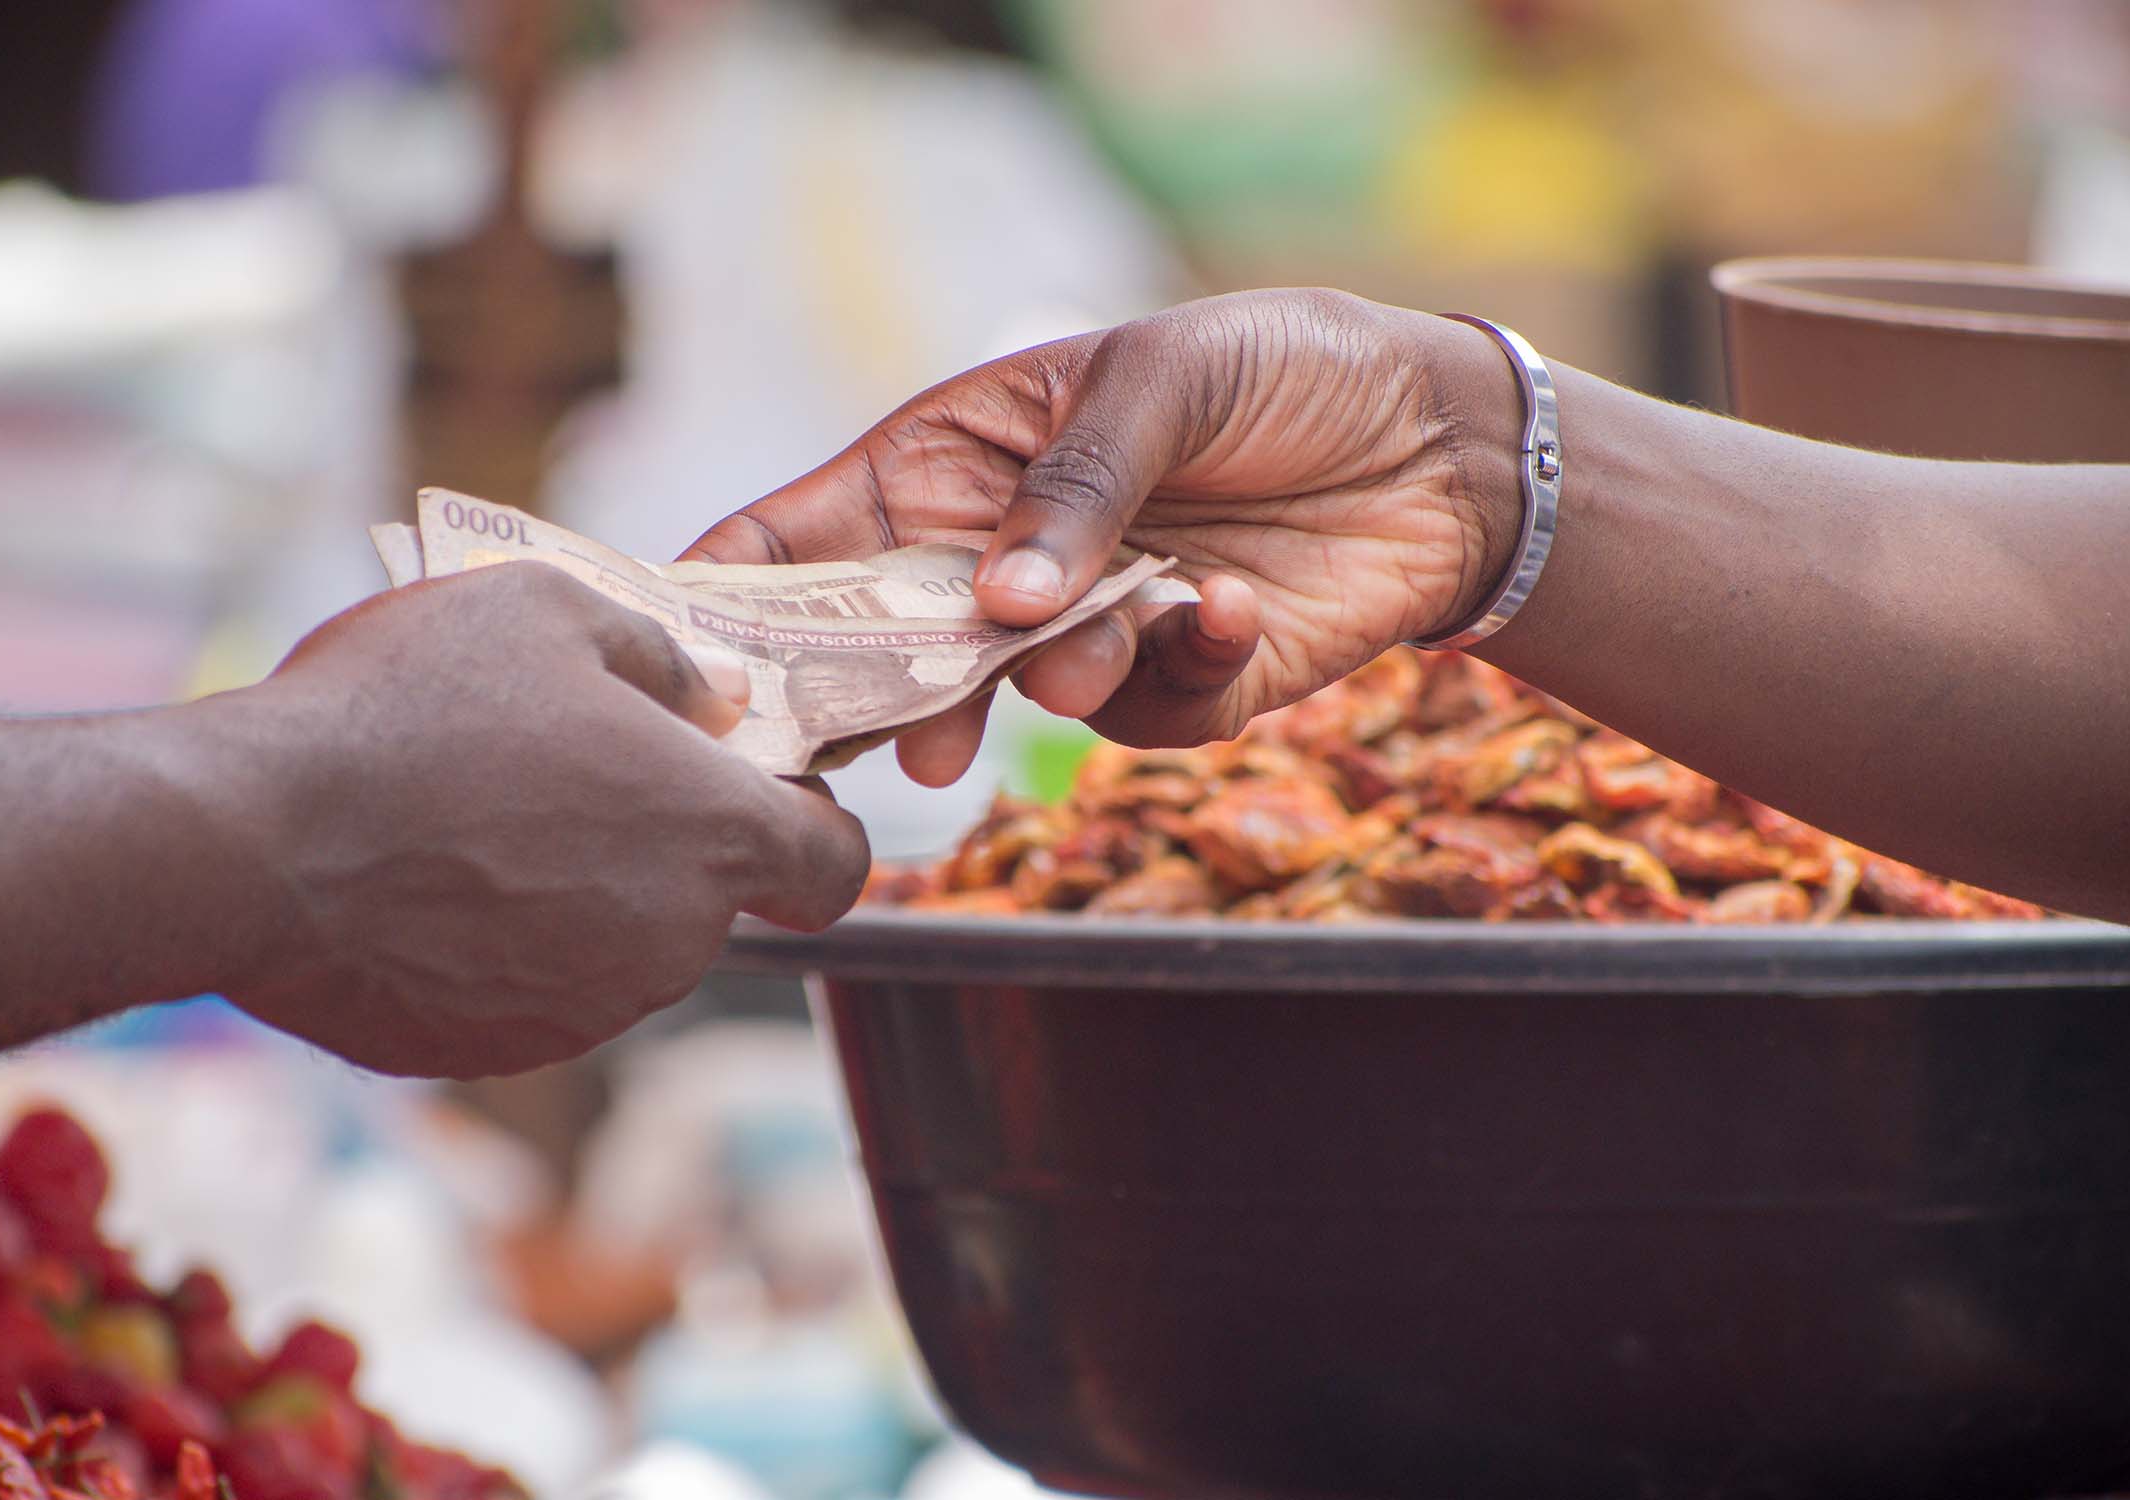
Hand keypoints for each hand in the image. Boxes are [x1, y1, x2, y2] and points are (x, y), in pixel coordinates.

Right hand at [190, 562, 869, 1077]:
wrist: (251, 844)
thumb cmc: (410, 709)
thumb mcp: (549, 606)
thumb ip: (660, 655)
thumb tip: (703, 696)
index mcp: (714, 836)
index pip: (836, 866)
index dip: (808, 824)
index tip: (748, 784)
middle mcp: (671, 945)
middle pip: (707, 897)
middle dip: (656, 839)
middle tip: (556, 765)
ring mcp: (584, 1013)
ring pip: (616, 944)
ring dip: (574, 890)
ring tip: (465, 813)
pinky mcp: (496, 1052)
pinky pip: (527, 989)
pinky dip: (497, 945)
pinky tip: (418, 880)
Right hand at [684, 288, 1521, 783]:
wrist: (1439, 445)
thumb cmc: (1279, 368)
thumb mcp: (1159, 378)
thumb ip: (1074, 486)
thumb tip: (997, 605)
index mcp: (952, 464)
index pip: (805, 536)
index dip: (736, 595)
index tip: (690, 657)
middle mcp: (997, 562)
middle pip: (887, 653)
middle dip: (883, 696)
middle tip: (900, 735)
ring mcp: (1078, 632)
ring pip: (1008, 702)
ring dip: (1051, 678)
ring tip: (1104, 639)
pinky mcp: (1169, 691)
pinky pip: (1139, 719)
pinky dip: (1178, 666)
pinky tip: (1225, 603)